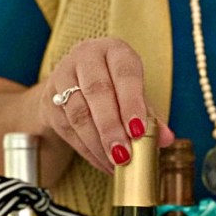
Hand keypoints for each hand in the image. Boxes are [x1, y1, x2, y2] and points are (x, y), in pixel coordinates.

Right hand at [39, 37, 174, 172]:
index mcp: (114, 50)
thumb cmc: (114, 89)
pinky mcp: (49, 102)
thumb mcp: (134, 94)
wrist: (74, 86)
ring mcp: (62, 77)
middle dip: (111, 128)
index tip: (138, 131)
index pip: (124, 73)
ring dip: (98, 144)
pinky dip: (87, 151)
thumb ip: (149, 115)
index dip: (131, 102)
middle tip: (124, 156)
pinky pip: (68, 129)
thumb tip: (166, 138)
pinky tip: (103, 164)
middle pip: (97, 92)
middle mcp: (85, 57)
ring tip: (115, 164)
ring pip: (78, 113)